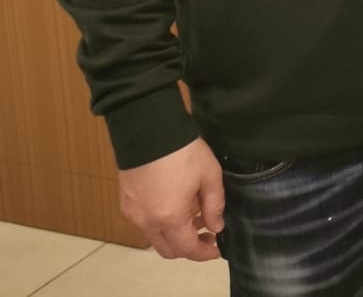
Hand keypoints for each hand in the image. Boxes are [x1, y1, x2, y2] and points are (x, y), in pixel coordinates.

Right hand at [117, 137, 224, 260]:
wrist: (149, 130)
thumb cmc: (184, 152)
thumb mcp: (210, 176)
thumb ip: (214, 205)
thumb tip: (215, 227)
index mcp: (170, 218)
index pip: (187, 249)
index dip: (204, 253)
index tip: (216, 249)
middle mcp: (147, 221)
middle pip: (168, 249)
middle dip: (189, 247)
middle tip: (208, 233)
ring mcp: (134, 213)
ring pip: (155, 237)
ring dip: (175, 235)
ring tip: (195, 217)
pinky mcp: (126, 202)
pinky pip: (145, 224)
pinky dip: (161, 224)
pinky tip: (176, 206)